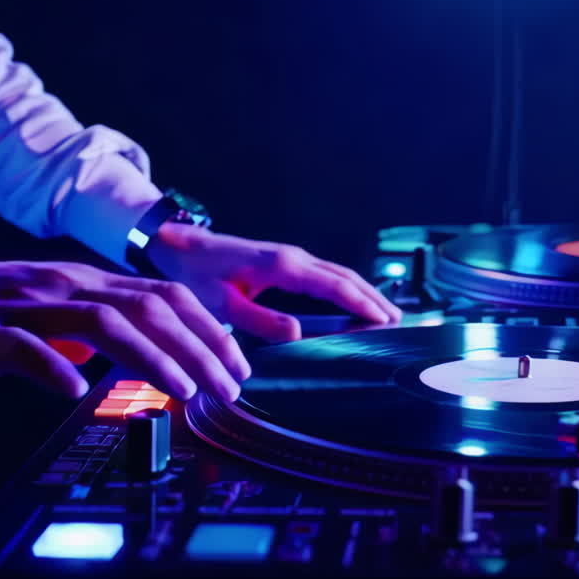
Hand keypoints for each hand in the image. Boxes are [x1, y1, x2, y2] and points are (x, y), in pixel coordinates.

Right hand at [0, 245, 250, 400]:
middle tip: (228, 385)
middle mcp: (66, 286)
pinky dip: (54, 368)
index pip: (164, 296)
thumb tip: (140, 356)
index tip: (237, 362)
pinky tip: (76, 392)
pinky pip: (25, 349)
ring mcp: (27, 307)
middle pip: (148, 308)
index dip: (207, 327)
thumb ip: (94, 329)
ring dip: (151, 356)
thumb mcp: (50, 314)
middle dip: (197, 346)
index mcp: (85, 282)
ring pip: (104, 322)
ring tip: (183, 389)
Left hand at [147, 225, 401, 341]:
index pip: (332, 285)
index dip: (360, 303)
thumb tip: (297, 332)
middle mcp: (293, 257)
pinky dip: (349, 288)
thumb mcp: (222, 303)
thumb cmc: (197, 275)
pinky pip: (327, 275)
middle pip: (344, 277)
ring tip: (389, 315)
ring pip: (339, 273)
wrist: (179, 246)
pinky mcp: (288, 262)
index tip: (383, 319)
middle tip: (399, 323)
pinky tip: (359, 302)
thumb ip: (259, 319)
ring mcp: (292, 257)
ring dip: (365, 293)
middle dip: (373, 298)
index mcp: (281, 265)